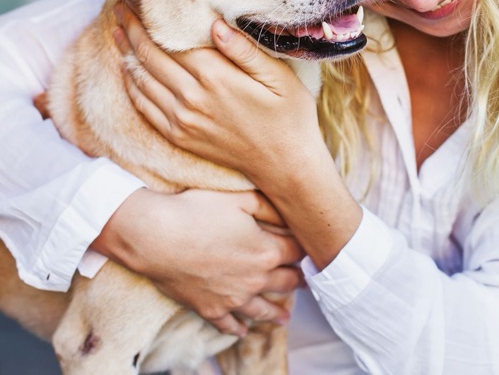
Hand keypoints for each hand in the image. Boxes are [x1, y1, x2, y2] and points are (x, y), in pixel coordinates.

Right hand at [92, 188, 303, 335]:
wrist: (157, 237)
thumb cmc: (198, 212)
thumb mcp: (241, 199)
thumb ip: (270, 207)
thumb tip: (291, 215)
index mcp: (267, 251)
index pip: (297, 252)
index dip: (304, 248)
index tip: (308, 247)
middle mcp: (255, 279)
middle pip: (286, 282)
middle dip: (297, 280)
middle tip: (304, 281)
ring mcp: (232, 298)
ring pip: (262, 309)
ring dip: (276, 313)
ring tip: (285, 318)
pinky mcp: (209, 309)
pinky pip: (229, 324)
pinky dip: (238, 329)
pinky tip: (243, 331)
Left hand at [113, 2, 321, 186]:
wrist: (285, 165)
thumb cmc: (289, 116)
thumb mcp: (279, 77)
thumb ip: (245, 51)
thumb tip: (215, 24)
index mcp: (217, 78)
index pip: (171, 41)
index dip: (150, 19)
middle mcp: (192, 98)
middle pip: (150, 57)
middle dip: (132, 30)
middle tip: (120, 7)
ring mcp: (182, 120)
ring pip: (142, 80)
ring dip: (126, 54)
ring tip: (118, 31)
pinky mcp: (179, 136)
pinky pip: (144, 107)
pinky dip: (132, 85)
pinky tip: (129, 70)